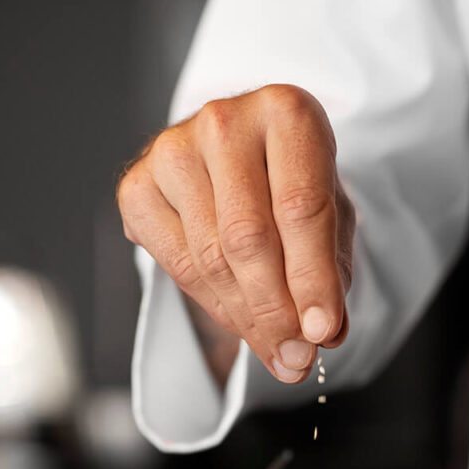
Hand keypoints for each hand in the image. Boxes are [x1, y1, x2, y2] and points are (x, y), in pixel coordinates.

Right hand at [117, 84, 353, 386]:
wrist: (242, 156)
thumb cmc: (293, 184)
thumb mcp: (331, 220)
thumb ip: (331, 273)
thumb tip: (323, 336)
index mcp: (286, 112)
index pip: (300, 208)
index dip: (312, 279)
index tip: (322, 333)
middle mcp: (224, 120)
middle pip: (248, 238)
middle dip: (276, 311)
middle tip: (297, 357)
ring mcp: (171, 149)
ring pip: (210, 258)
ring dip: (247, 317)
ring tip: (277, 348)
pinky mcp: (137, 184)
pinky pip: (176, 265)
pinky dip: (212, 304)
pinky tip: (239, 317)